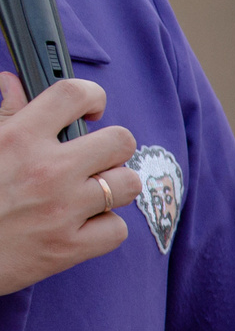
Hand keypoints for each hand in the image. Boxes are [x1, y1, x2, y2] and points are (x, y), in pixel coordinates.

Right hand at [0, 74, 140, 294]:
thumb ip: (6, 114)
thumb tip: (13, 83)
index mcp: (20, 137)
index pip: (72, 95)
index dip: (92, 96)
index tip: (92, 110)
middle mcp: (48, 169)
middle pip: (121, 141)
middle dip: (113, 148)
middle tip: (98, 158)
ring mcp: (64, 209)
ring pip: (128, 184)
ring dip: (115, 187)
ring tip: (91, 192)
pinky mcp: (71, 247)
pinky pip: (118, 229)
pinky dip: (105, 228)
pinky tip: (83, 224)